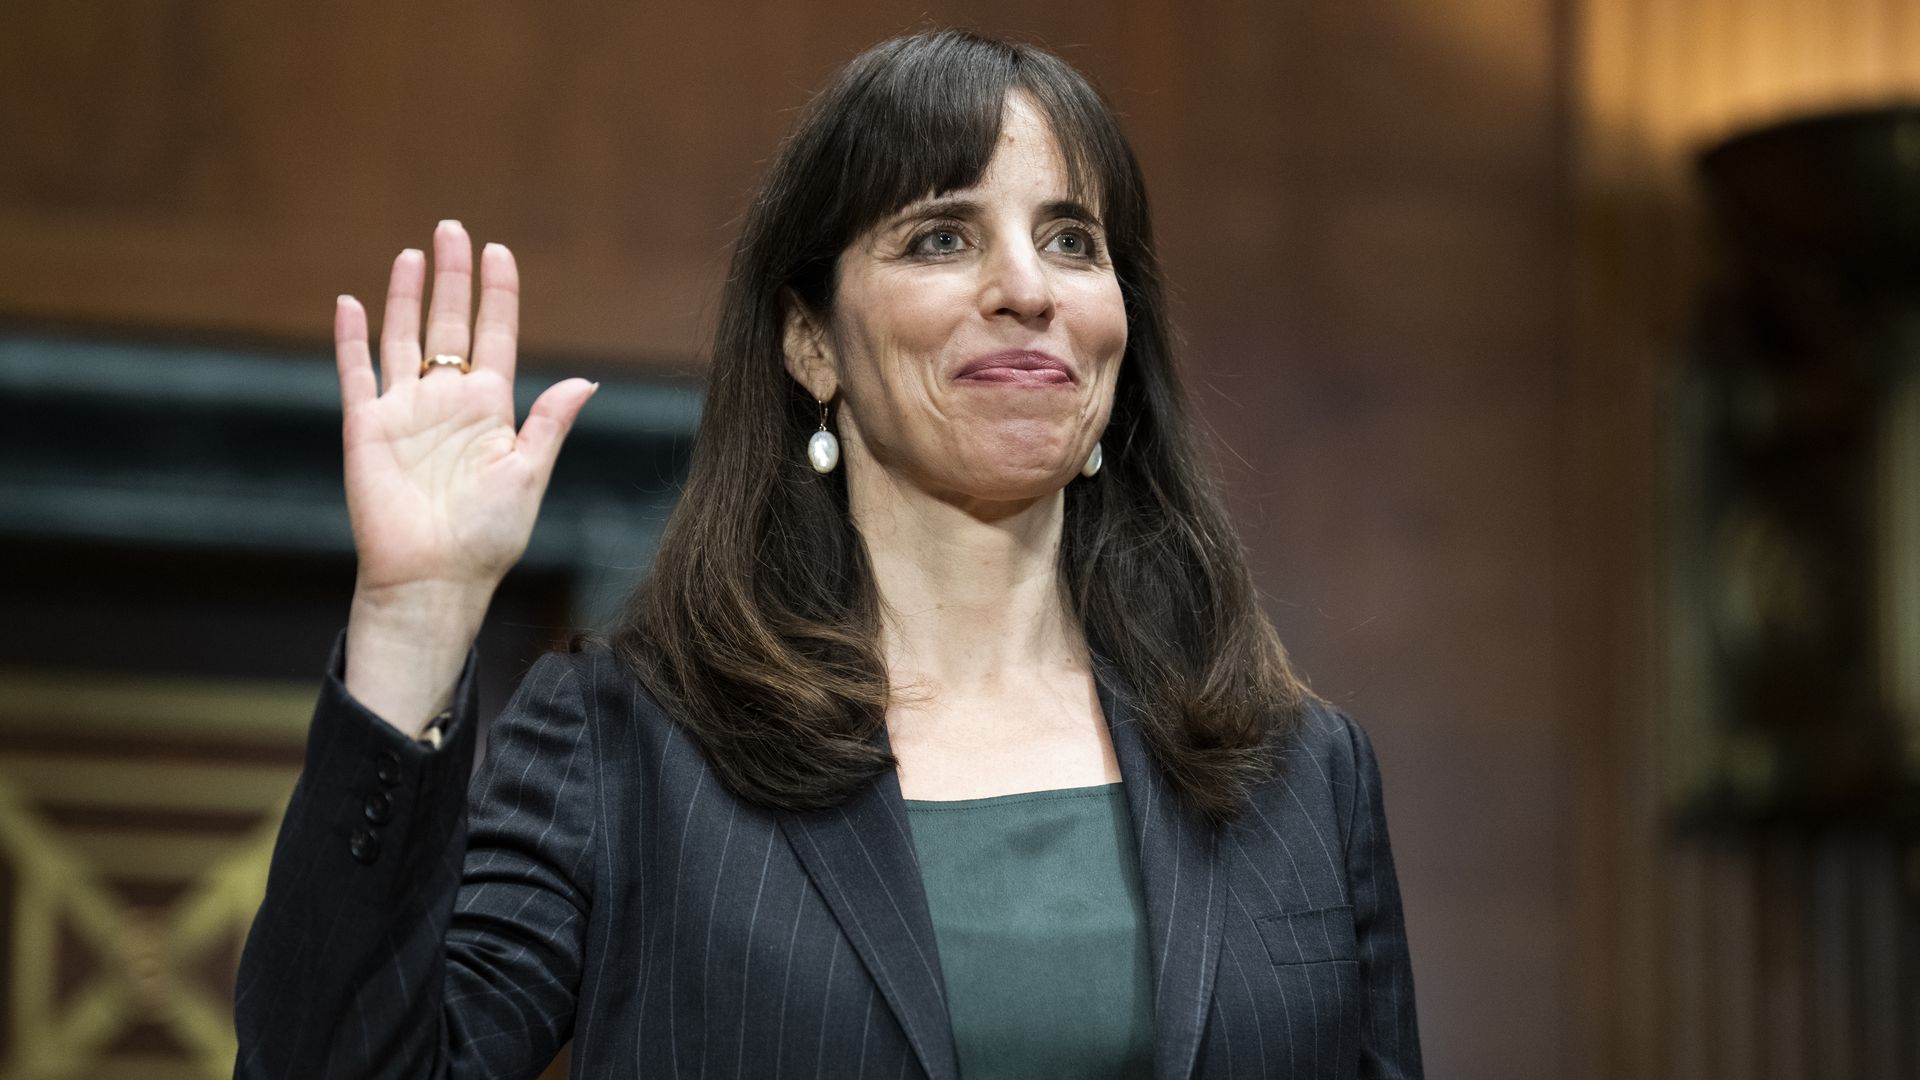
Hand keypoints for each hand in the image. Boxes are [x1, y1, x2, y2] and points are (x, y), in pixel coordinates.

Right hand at [334, 220, 596, 601]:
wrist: (434, 578)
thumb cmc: (487, 536)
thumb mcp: (527, 474)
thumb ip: (549, 424)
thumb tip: (586, 382)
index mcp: (491, 409)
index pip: (496, 336)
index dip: (498, 294)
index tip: (500, 252)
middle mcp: (447, 401)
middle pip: (449, 324)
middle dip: (453, 277)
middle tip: (453, 228)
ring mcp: (405, 411)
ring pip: (403, 337)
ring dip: (407, 295)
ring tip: (414, 253)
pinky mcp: (366, 427)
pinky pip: (355, 373)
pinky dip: (351, 338)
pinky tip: (351, 301)